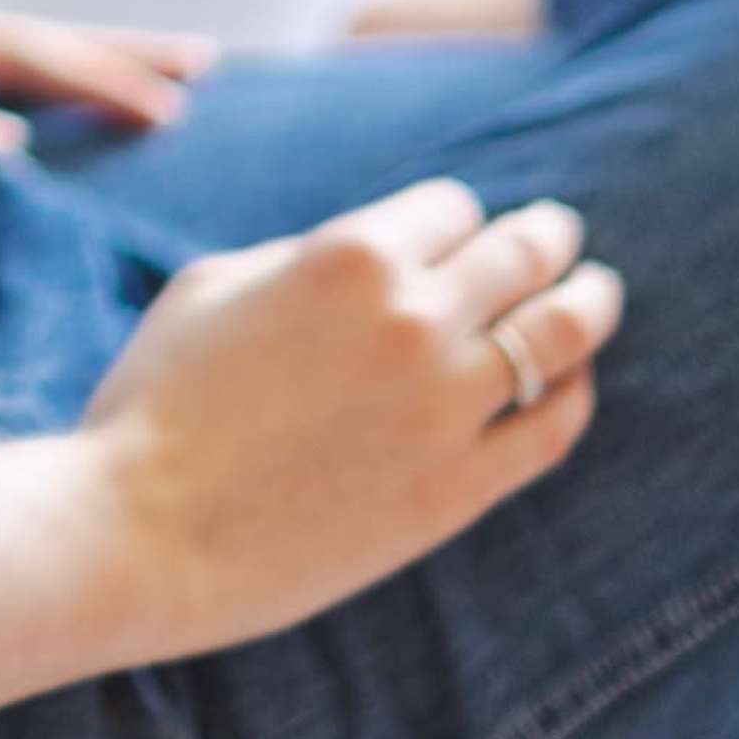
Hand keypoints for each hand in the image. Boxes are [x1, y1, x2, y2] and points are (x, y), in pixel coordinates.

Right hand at [65, 173, 623, 657]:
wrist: (140, 531)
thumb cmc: (154, 400)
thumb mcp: (211, 283)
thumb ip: (301, 256)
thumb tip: (365, 264)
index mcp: (353, 254)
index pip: (452, 207)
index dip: (455, 218)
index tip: (458, 231)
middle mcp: (417, 319)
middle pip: (524, 255)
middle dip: (547, 238)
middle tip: (560, 237)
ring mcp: (448, 407)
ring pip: (561, 332)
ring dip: (589, 301)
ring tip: (598, 292)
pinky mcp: (460, 489)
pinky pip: (553, 427)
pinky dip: (575, 394)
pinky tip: (573, 383)